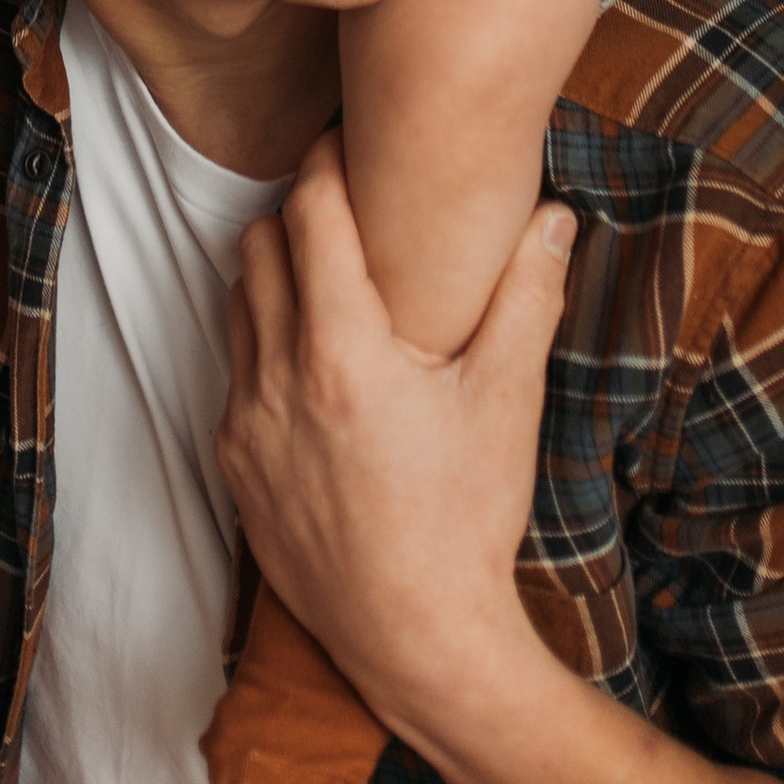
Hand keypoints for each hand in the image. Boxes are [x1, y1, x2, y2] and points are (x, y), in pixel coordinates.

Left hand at [216, 132, 575, 754]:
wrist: (417, 641)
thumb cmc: (467, 520)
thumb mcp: (507, 402)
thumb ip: (525, 296)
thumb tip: (550, 215)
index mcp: (341, 353)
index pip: (308, 214)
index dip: (327, 163)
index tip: (349, 142)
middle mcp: (276, 380)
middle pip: (260, 247)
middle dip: (298, 213)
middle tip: (348, 204)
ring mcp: (246, 425)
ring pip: (237, 305)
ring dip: (274, 274)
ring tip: (331, 272)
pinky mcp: (234, 467)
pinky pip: (233, 373)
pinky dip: (263, 344)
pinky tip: (314, 356)